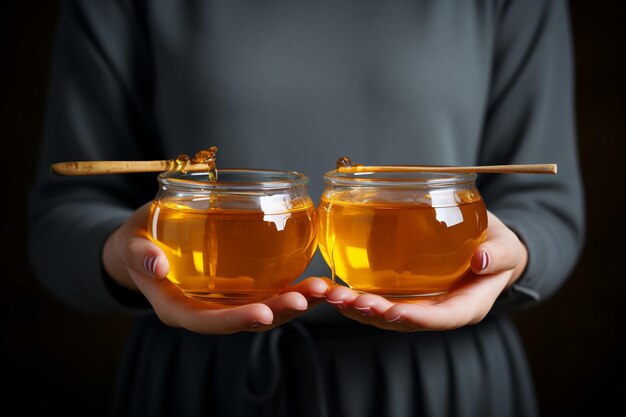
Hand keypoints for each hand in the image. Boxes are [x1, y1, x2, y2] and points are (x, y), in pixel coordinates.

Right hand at [102, 202, 330, 333]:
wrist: (143, 240)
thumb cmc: (137, 241)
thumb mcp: (131, 244)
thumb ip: (139, 254)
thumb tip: (155, 264)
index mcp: (177, 308)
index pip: (208, 322)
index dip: (235, 320)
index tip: (262, 313)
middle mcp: (206, 310)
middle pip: (244, 320)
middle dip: (278, 312)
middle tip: (307, 298)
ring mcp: (224, 301)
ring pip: (263, 309)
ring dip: (294, 302)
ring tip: (322, 289)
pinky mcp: (238, 287)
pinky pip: (267, 292)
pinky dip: (292, 289)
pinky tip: (315, 280)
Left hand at [325, 211, 527, 331]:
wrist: (490, 248)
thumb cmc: (498, 248)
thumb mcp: (505, 247)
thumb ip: (498, 254)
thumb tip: (481, 260)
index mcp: (467, 306)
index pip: (441, 319)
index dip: (416, 319)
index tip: (393, 313)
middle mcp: (440, 312)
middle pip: (406, 321)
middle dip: (376, 315)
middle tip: (348, 301)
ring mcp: (421, 306)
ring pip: (387, 315)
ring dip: (359, 309)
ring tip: (334, 296)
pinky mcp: (407, 295)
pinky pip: (381, 301)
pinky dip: (358, 297)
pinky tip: (336, 289)